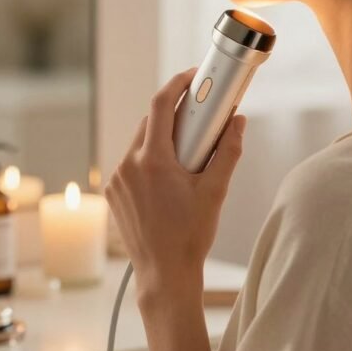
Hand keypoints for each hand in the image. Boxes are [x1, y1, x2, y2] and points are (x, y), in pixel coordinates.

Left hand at [103, 67, 246, 307]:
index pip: (160, 106)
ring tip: (187, 151)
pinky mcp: (113, 192)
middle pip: (150, 123)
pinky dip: (149, 159)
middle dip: (174, 115)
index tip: (193, 76)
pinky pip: (131, 163)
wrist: (164, 273)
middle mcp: (128, 166)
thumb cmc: (191, 236)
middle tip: (199, 115)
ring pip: (140, 143)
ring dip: (162, 139)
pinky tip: (168, 173)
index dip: (177, 84)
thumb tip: (238, 122)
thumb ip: (227, 151)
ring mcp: (117, 180)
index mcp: (153, 161)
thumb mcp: (215, 191)